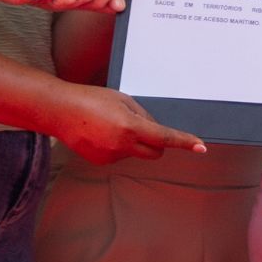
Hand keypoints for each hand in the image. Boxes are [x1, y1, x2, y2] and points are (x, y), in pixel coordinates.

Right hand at [55, 86, 205, 163]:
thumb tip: (155, 129)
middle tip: (144, 127)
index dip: (185, 142)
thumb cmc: (90, 99)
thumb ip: (143, 115)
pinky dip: (118, 146)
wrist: (61, 111)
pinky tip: (101, 133)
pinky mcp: (101, 162)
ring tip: (110, 124)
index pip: (164, 137)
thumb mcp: (123, 99)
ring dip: (133, 142)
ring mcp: (111, 156)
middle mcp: (122, 146)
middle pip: (155, 152)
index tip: (200, 146)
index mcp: (130, 127)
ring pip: (136, 152)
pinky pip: (120, 155)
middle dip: (157, 143)